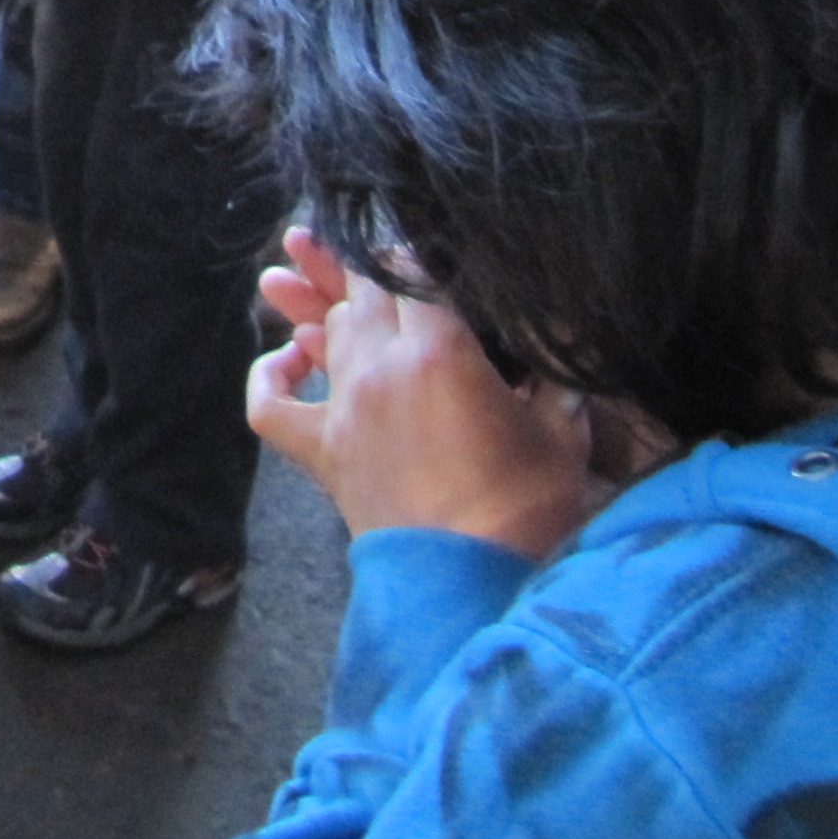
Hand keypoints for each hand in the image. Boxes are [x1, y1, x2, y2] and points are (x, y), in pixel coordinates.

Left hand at [248, 228, 597, 557]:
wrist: (472, 584)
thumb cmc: (528, 509)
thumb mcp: (561, 429)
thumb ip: (556, 373)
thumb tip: (567, 338)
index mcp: (440, 350)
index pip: (415, 267)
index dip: (425, 255)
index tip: (438, 257)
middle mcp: (381, 367)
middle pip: (366, 290)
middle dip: (380, 274)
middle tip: (386, 267)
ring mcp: (344, 409)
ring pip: (329, 331)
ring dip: (336, 309)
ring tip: (328, 286)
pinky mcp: (322, 453)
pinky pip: (270, 404)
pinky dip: (271, 376)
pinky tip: (288, 358)